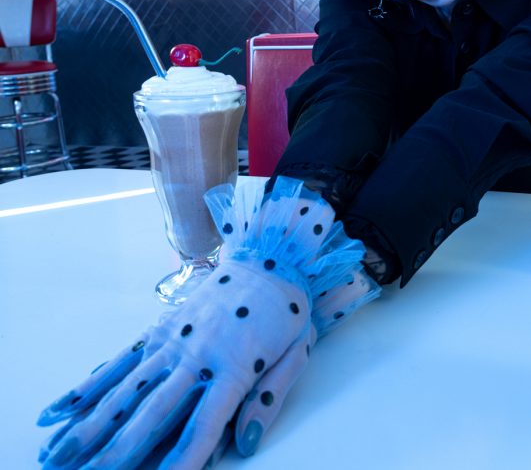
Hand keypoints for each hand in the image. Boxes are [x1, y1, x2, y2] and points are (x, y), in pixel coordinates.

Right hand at [38, 177, 380, 468]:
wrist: (268, 259)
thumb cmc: (285, 312)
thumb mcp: (296, 354)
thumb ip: (269, 399)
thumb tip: (245, 444)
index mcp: (234, 366)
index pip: (203, 426)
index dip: (180, 463)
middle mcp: (196, 355)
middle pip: (151, 414)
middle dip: (116, 453)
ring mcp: (172, 340)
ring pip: (124, 390)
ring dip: (88, 427)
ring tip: (56, 458)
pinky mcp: (160, 329)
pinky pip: (120, 361)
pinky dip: (88, 387)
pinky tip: (61, 410)